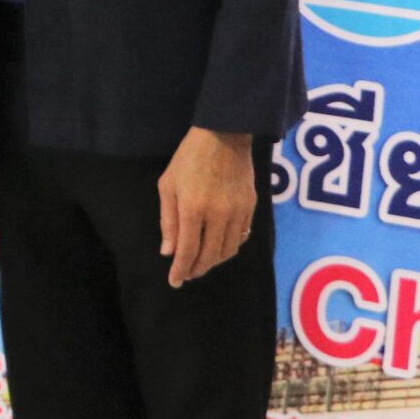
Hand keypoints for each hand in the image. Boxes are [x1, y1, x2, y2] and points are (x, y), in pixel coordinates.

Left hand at [158, 127, 256, 287]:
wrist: (224, 136)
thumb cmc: (188, 158)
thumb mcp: (167, 185)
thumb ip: (168, 221)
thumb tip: (168, 252)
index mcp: (193, 209)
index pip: (187, 250)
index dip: (181, 270)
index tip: (174, 282)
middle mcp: (218, 215)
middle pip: (209, 255)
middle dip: (197, 269)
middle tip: (187, 274)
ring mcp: (238, 212)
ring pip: (228, 250)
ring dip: (214, 261)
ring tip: (202, 264)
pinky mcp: (252, 207)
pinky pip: (241, 237)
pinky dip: (230, 247)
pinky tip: (220, 247)